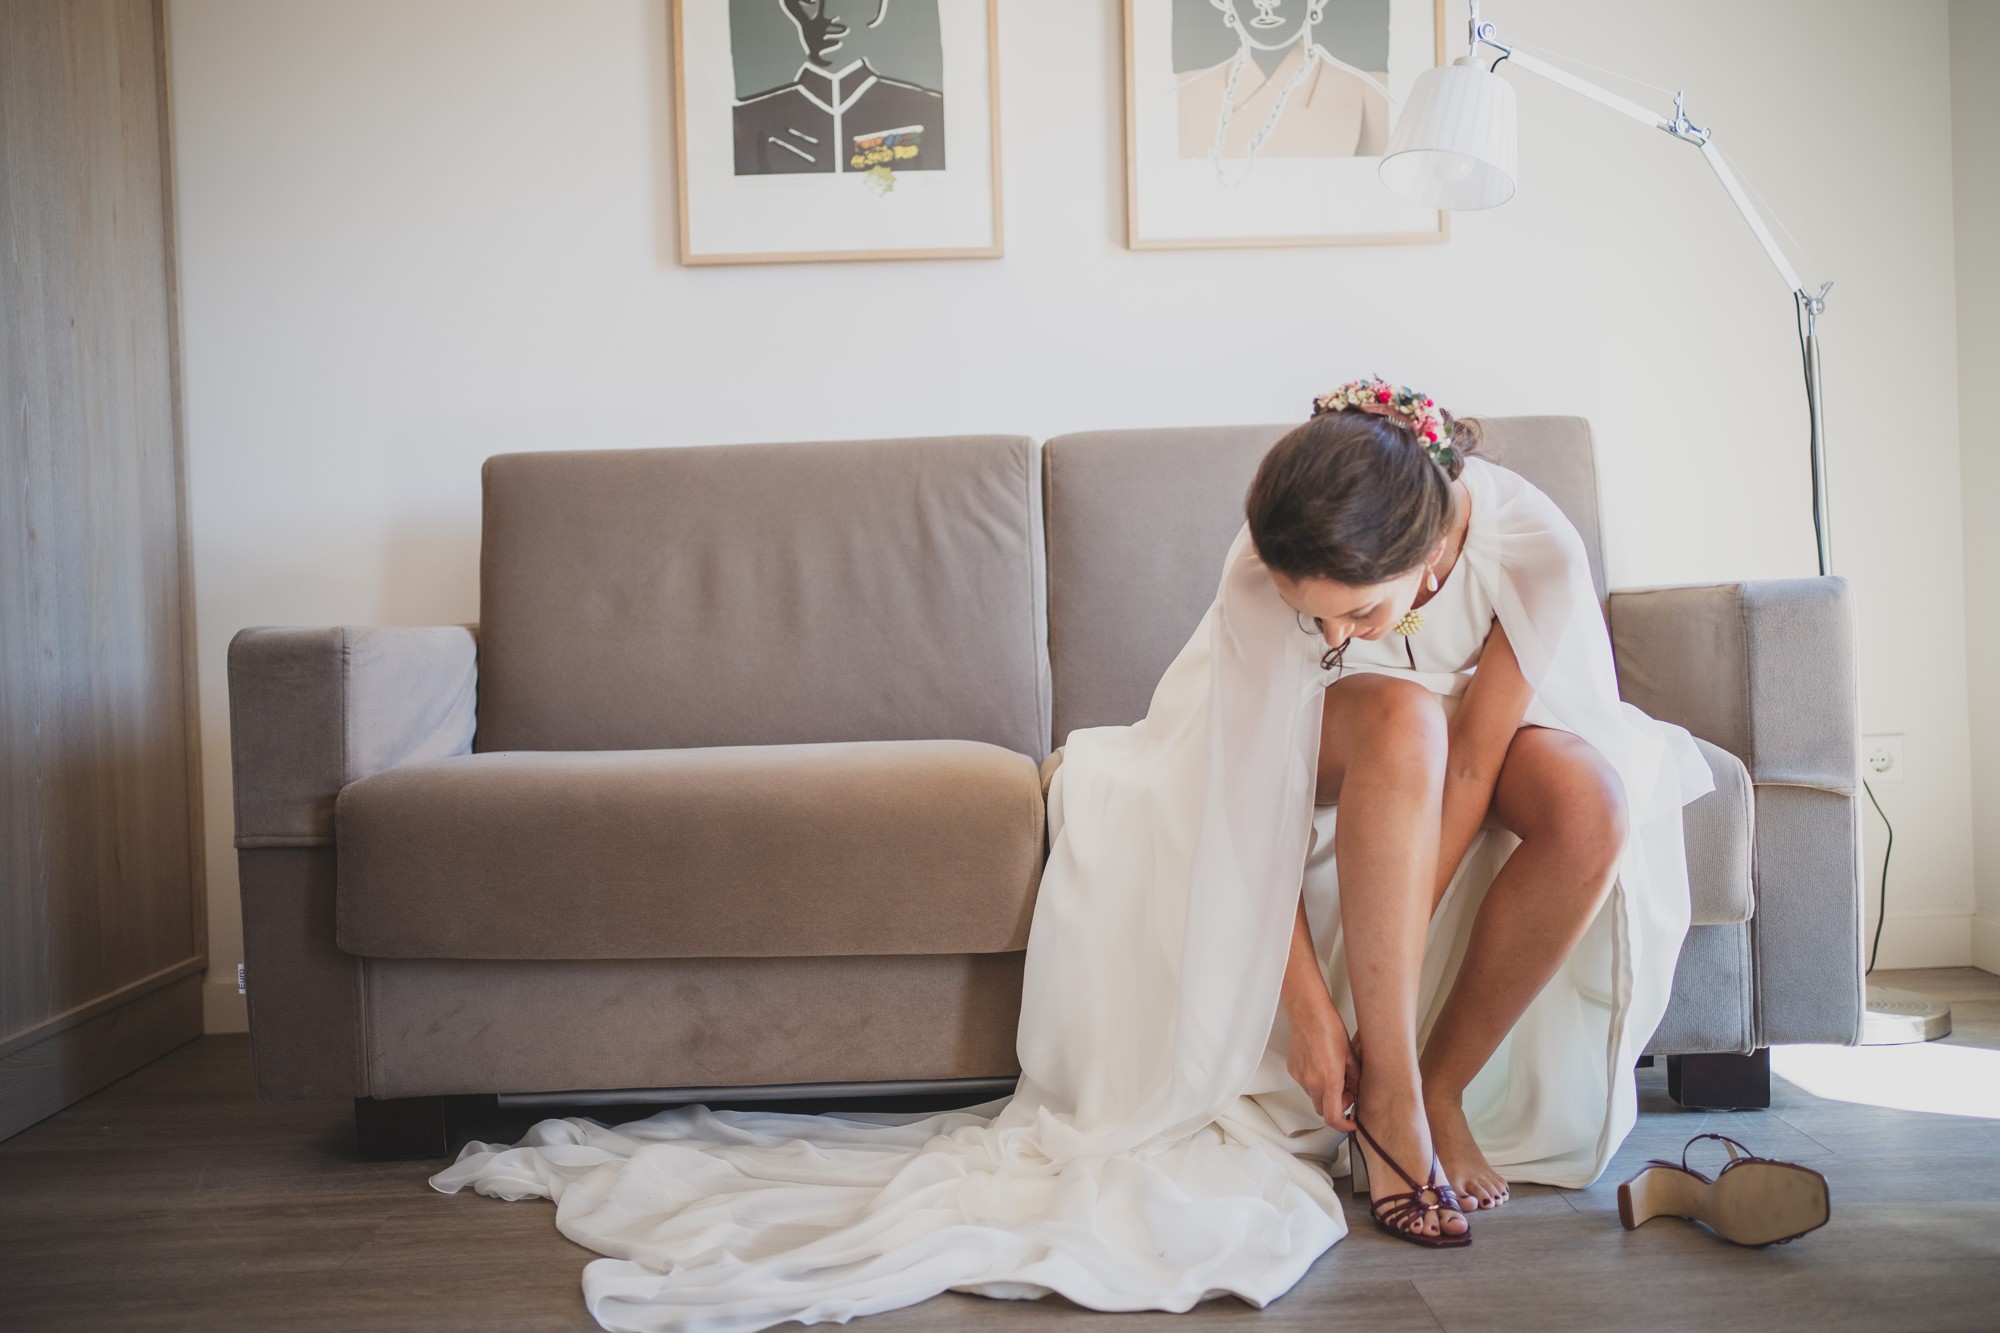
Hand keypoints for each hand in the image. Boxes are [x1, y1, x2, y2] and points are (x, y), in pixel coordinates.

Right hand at [1286, 1006, 1358, 1131]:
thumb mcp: (1350, 1055)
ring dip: (1324, 1093)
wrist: (1308, 1012)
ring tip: (1333, 1073)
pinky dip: (1314, 1081)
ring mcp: (1300, 1076)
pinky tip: (1320, 1064)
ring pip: (1313, 1096)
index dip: (1343, 1125)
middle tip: (1345, 1092)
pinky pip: (1305, 1083)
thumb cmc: (1329, 1028)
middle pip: (1323, 1110)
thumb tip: (1354, 1089)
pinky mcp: (1293, 1069)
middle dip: (1335, 1106)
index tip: (1350, 1122)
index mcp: (1329, 1080)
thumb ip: (1354, 1077)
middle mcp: (1312, 1082)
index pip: (1333, 1117)